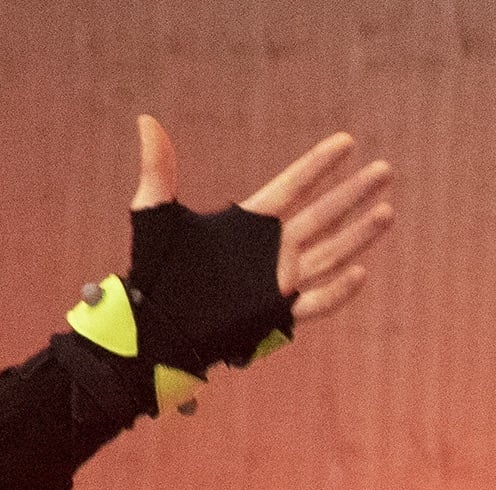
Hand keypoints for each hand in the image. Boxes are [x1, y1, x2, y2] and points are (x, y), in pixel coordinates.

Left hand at [135, 115, 395, 329]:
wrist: (148, 325)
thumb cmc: (149, 272)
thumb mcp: (154, 217)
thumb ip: (158, 170)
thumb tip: (146, 121)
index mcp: (248, 223)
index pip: (293, 186)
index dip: (318, 164)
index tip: (346, 141)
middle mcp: (270, 249)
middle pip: (323, 215)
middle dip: (353, 193)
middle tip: (385, 168)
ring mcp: (277, 281)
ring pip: (331, 254)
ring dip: (358, 234)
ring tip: (386, 210)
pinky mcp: (276, 314)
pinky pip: (317, 302)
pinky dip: (339, 291)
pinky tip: (360, 273)